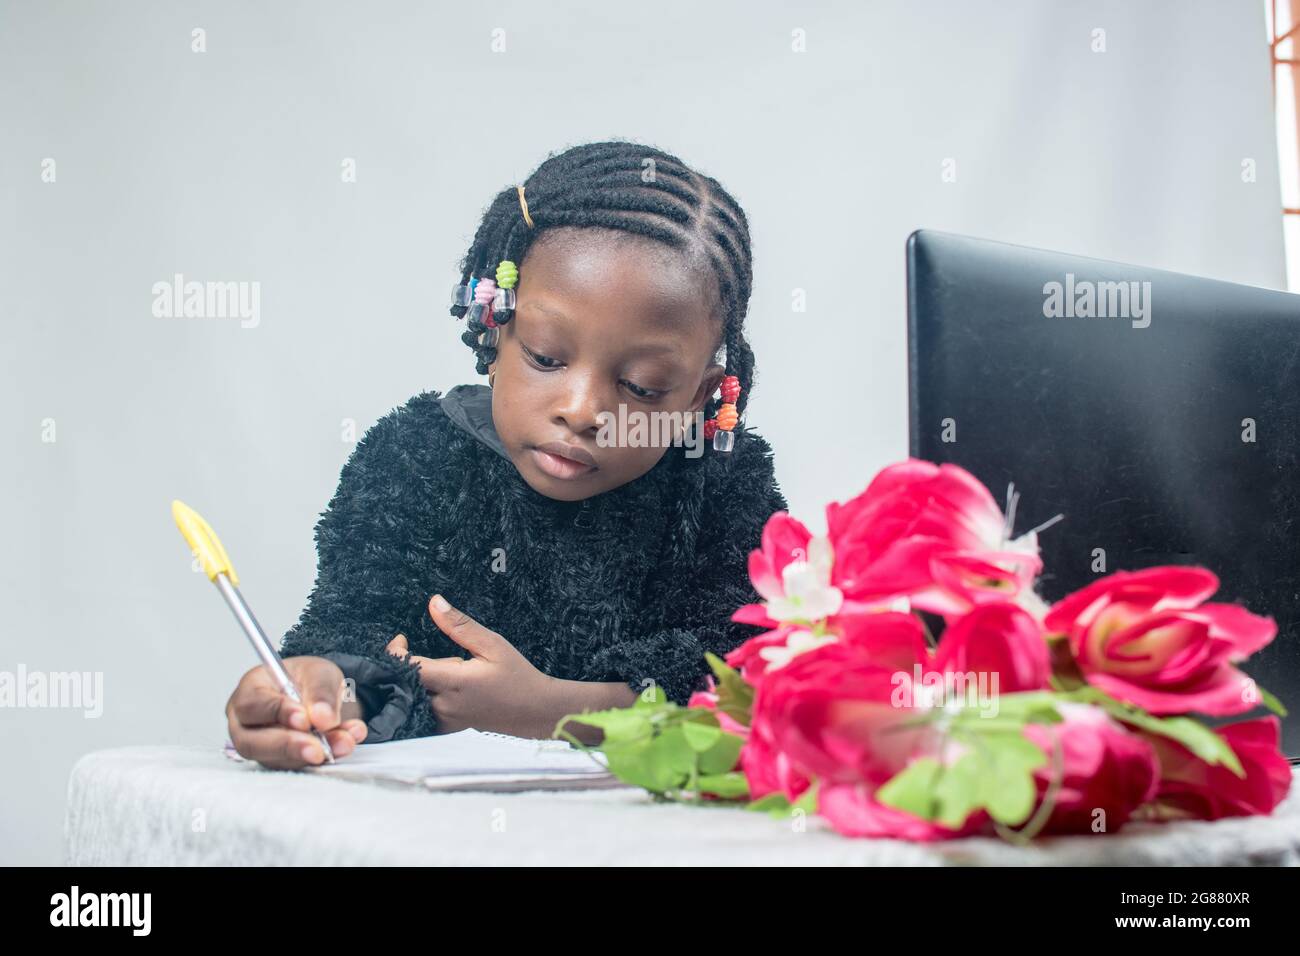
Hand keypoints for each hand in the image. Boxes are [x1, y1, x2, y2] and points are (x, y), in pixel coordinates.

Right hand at [225, 656, 367, 768]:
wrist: (322, 699)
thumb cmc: (309, 681)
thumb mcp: (320, 672)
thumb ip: (321, 692)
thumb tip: (322, 718)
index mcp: (249, 690)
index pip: (251, 705)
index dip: (276, 713)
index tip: (304, 719)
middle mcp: (246, 724)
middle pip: (253, 743)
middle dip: (289, 746)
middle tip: (318, 748)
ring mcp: (261, 748)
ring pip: (276, 761)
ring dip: (312, 755)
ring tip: (343, 743)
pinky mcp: (281, 764)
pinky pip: (297, 768)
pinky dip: (325, 758)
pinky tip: (345, 745)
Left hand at [386, 594, 558, 737]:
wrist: (535, 711)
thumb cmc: (517, 676)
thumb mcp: (492, 644)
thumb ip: (460, 625)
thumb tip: (434, 603)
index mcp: (453, 683)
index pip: (407, 667)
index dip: (396, 651)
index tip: (402, 638)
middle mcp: (443, 705)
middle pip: (406, 682)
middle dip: (414, 664)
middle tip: (446, 657)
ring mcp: (444, 720)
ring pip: (414, 697)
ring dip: (423, 681)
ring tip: (452, 674)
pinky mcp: (447, 728)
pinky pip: (423, 710)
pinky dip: (427, 696)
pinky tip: (449, 689)